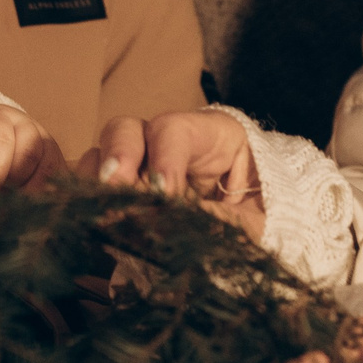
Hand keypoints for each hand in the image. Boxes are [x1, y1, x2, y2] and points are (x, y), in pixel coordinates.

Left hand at [0, 103, 61, 194]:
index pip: (3, 141)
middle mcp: (25, 124)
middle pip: (30, 153)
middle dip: (13, 180)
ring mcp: (44, 140)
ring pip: (49, 165)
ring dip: (31, 188)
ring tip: (12, 195)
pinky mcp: (55, 157)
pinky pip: (60, 176)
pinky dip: (47, 192)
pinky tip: (30, 199)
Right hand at [82, 110, 264, 241]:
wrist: (271, 233)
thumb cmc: (269, 217)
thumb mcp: (254, 221)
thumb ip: (221, 222)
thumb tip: (176, 229)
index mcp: (211, 136)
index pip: (175, 130)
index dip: (163, 158)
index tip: (163, 194)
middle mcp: (168, 144)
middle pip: (127, 129)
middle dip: (118, 157)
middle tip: (115, 189)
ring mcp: (142, 167)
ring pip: (103, 154)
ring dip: (99, 181)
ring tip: (104, 211)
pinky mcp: (126, 196)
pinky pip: (95, 188)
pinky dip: (91, 202)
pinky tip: (99, 223)